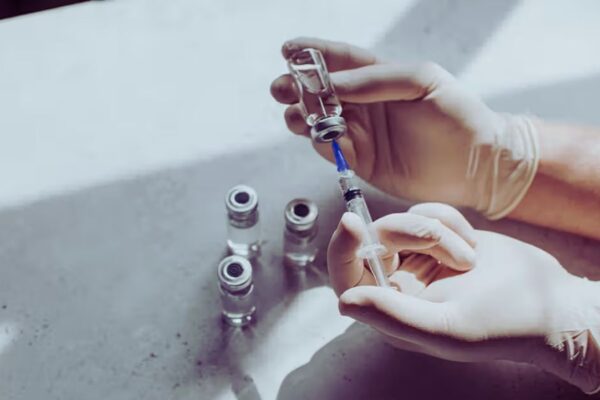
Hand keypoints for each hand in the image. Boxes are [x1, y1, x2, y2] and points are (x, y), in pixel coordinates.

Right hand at [271, 38, 538, 218]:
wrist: (477, 165)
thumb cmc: (457, 116)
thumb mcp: (421, 81)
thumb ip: (375, 79)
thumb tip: (332, 82)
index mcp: (379, 78)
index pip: (340, 61)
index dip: (312, 54)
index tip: (287, 50)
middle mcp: (365, 104)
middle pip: (320, 92)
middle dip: (296, 88)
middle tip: (282, 89)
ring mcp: (362, 133)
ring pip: (319, 122)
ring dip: (302, 116)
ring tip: (299, 116)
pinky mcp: (361, 162)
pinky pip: (331, 150)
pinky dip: (321, 143)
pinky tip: (320, 138)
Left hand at [327, 203, 599, 392]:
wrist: (549, 301)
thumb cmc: (503, 324)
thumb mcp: (446, 328)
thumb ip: (392, 315)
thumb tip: (344, 300)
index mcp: (390, 310)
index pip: (346, 277)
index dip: (342, 248)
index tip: (352, 222)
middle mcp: (397, 284)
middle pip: (376, 239)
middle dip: (415, 234)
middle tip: (458, 255)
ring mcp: (417, 258)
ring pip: (402, 221)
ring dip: (440, 230)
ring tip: (470, 258)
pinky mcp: (437, 236)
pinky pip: (425, 210)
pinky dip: (450, 219)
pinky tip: (473, 243)